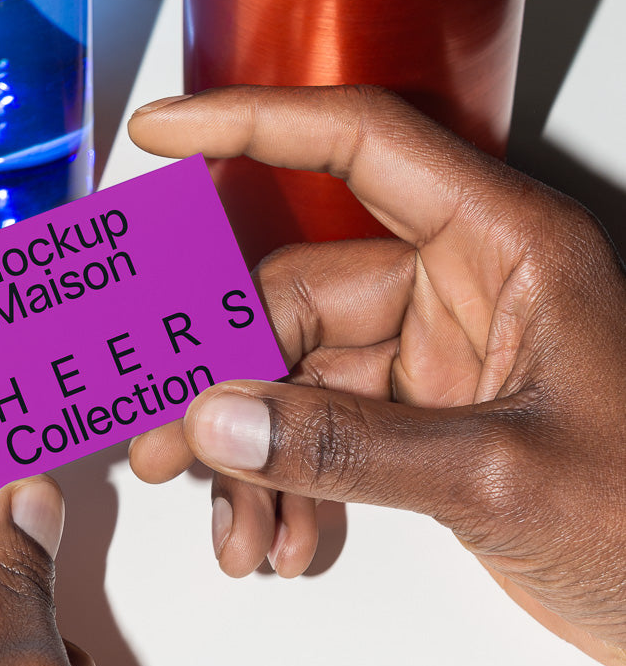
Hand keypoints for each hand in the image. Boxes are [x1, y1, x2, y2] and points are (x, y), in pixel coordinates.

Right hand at [128, 86, 625, 665]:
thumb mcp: (501, 474)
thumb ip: (350, 446)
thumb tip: (221, 418)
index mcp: (505, 246)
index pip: (359, 144)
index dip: (251, 124)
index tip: (159, 133)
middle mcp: (466, 286)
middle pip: (298, 292)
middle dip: (225, 375)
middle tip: (165, 442)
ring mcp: (445, 357)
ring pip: (300, 374)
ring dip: (255, 453)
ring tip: (234, 530)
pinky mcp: (434, 421)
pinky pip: (329, 431)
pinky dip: (293, 483)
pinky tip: (282, 540)